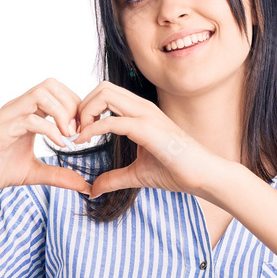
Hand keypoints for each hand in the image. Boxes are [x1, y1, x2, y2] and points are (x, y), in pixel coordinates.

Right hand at [0, 77, 90, 199]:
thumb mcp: (34, 173)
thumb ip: (59, 175)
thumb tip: (84, 186)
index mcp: (26, 113)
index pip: (57, 91)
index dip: (76, 106)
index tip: (84, 131)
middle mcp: (17, 108)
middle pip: (52, 84)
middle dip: (72, 105)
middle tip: (79, 132)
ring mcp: (8, 116)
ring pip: (41, 93)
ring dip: (62, 113)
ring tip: (69, 136)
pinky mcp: (0, 130)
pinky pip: (30, 119)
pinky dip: (50, 129)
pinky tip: (59, 145)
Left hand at [71, 81, 223, 199]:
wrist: (202, 176)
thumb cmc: (177, 171)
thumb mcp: (137, 175)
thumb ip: (114, 178)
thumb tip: (93, 189)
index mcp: (140, 113)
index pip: (106, 94)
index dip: (86, 110)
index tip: (77, 133)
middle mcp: (142, 108)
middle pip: (101, 87)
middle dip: (81, 106)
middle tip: (73, 131)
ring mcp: (145, 115)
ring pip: (104, 94)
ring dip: (84, 112)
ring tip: (77, 135)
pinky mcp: (147, 129)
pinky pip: (112, 120)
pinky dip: (92, 128)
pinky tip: (84, 141)